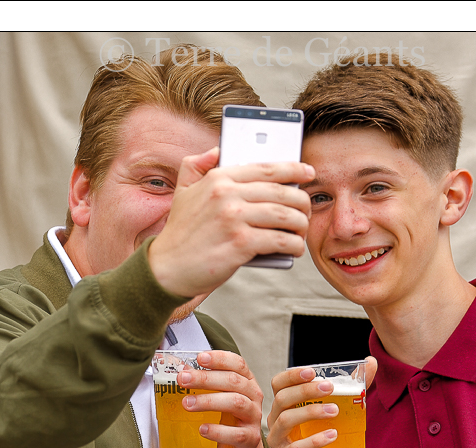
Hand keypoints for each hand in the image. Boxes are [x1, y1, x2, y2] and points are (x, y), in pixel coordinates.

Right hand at [149, 147, 313, 297]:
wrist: (167, 268)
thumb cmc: (180, 233)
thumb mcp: (182, 191)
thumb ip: (196, 165)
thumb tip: (215, 150)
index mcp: (217, 178)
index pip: (265, 168)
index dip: (293, 169)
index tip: (308, 172)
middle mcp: (227, 194)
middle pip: (281, 192)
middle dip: (302, 202)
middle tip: (306, 211)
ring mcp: (234, 219)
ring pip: (286, 216)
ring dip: (301, 225)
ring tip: (301, 232)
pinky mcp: (240, 244)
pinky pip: (281, 241)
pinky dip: (294, 245)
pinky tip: (294, 249)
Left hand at [175, 350, 264, 447]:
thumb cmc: (229, 421)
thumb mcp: (218, 399)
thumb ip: (205, 385)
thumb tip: (183, 371)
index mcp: (247, 382)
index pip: (238, 364)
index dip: (220, 359)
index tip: (199, 358)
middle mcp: (253, 397)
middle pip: (233, 381)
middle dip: (205, 378)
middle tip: (182, 380)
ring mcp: (253, 417)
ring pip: (236, 403)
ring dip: (209, 401)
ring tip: (187, 403)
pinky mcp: (250, 439)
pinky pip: (235, 433)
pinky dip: (217, 430)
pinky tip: (202, 429)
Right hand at [267, 357, 377, 447]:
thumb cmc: (324, 438)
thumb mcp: (337, 412)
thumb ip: (353, 388)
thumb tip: (371, 362)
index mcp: (284, 405)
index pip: (279, 384)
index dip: (292, 375)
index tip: (313, 372)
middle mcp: (276, 420)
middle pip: (282, 399)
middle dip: (305, 391)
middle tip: (330, 388)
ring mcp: (278, 441)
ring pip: (286, 420)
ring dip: (311, 412)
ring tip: (335, 411)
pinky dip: (314, 440)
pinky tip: (332, 435)